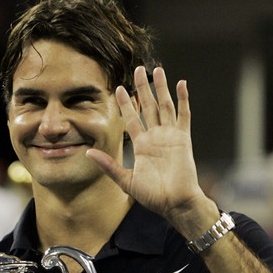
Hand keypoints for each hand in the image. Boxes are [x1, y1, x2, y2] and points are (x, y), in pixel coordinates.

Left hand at [87, 66, 211, 224]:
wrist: (174, 203)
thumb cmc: (151, 195)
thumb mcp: (124, 180)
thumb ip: (108, 165)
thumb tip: (88, 153)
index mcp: (142, 145)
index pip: (132, 118)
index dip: (126, 104)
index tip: (118, 88)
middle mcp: (156, 137)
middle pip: (149, 106)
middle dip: (142, 88)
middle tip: (138, 69)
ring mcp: (170, 136)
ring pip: (165, 106)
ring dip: (162, 88)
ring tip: (157, 70)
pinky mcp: (183, 138)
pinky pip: (183, 115)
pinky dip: (183, 99)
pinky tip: (181, 84)